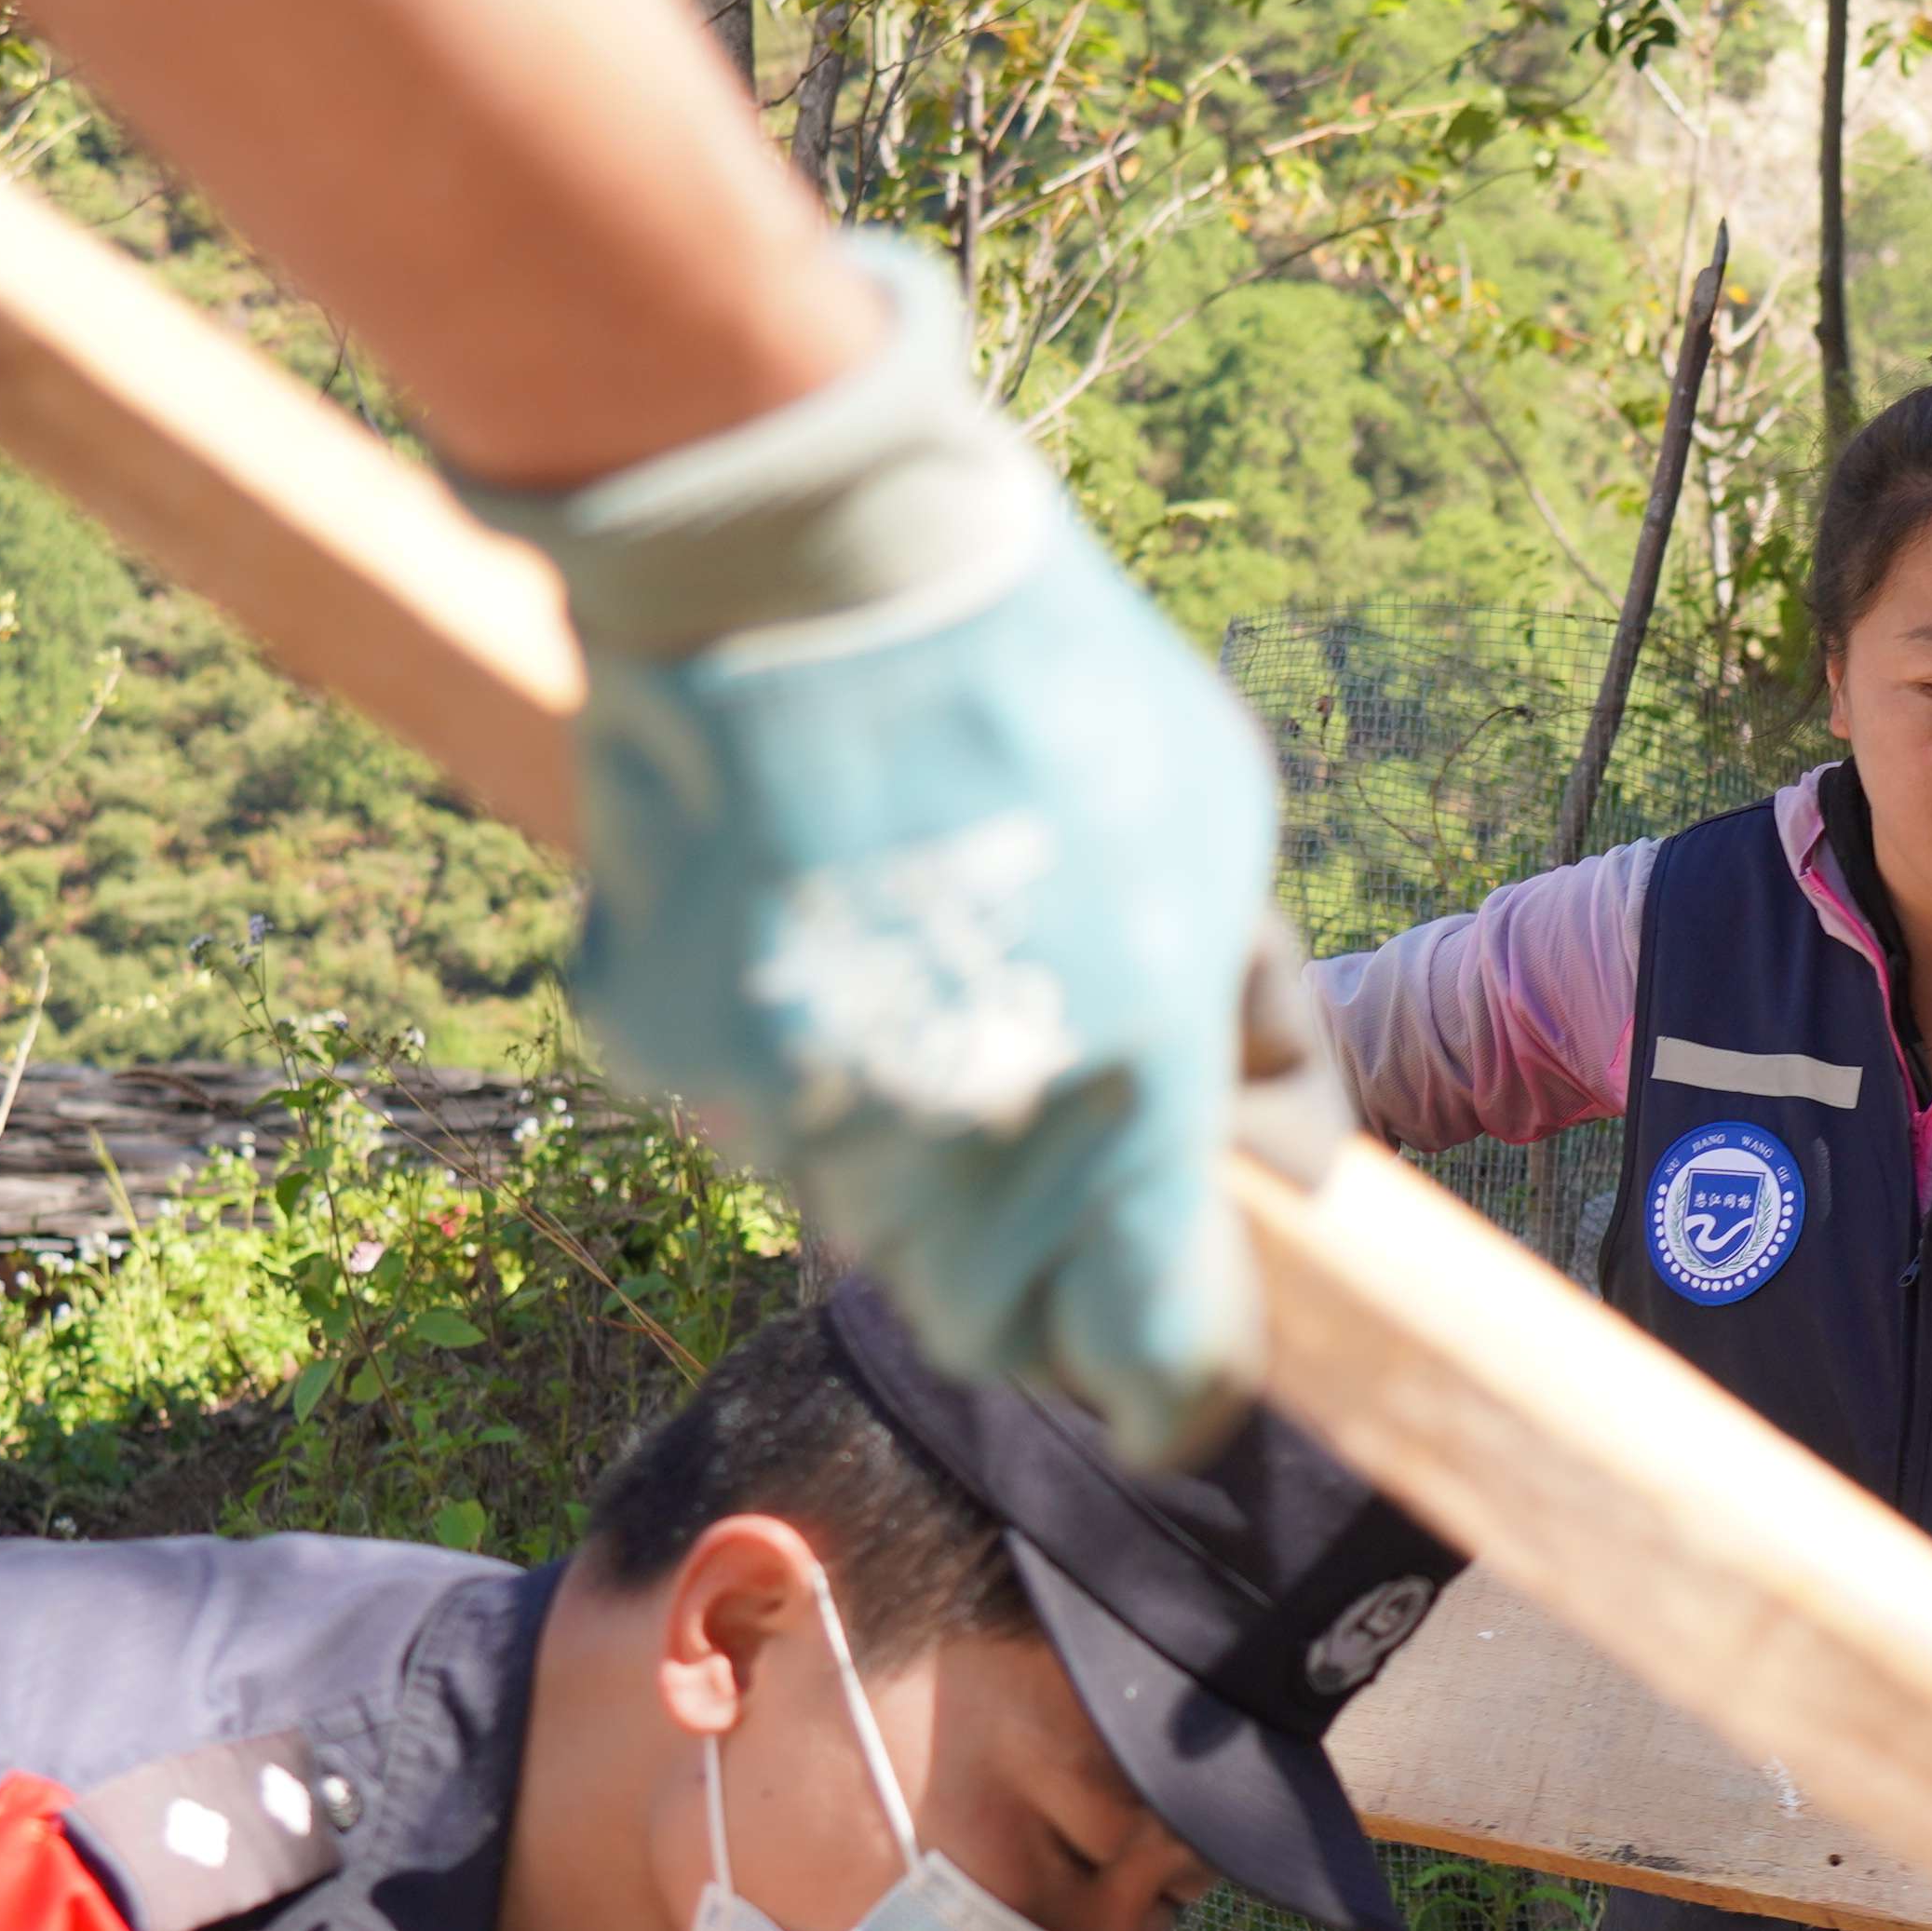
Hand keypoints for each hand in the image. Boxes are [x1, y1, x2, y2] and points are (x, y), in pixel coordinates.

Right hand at [526, 249, 1284, 1455]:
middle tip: (1079, 1131)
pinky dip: (802, 1060)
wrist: (801, 552)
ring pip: (874, 1229)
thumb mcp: (1222, 848)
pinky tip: (827, 919)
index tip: (1191, 1346)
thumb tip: (1266, 1170)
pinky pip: (755, 1116)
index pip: (1161, 1375)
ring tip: (951, 973)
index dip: (1186, 1378)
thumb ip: (1242, 1035)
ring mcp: (782, 1115)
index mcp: (1118, 1110)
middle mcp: (945, 1153)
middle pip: (1004, 1335)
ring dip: (930, 1163)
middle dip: (1059, 1276)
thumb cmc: (1050, 688)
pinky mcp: (665, 1052)